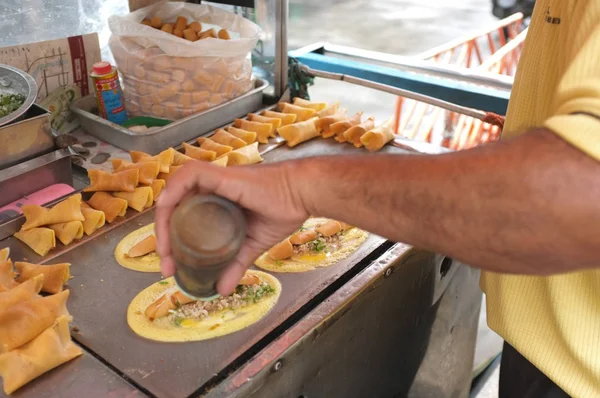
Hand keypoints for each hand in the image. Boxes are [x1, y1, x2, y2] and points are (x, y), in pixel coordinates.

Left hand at [155, 161, 308, 294]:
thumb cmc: (282, 211)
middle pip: (173, 208)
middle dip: (163, 237)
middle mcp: (210, 189)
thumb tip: (221, 290)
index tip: (171, 266)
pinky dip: (173, 194)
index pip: (181, 217)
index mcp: (215, 201)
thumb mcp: (251, 246)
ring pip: (174, 193)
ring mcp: (213, 181)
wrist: (301, 196)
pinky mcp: (219, 175)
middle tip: (166, 265)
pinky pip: (187, 178)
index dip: (170, 241)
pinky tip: (168, 216)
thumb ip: (235, 265)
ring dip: (163, 220)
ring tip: (165, 250)